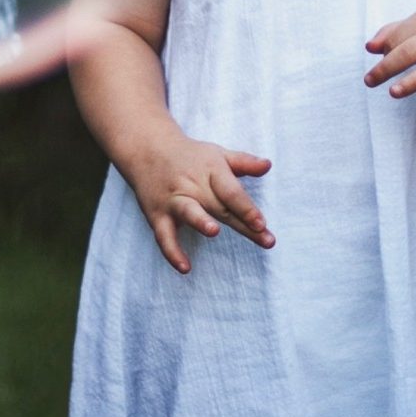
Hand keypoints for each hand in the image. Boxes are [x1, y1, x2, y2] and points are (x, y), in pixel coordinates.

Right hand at [121, 133, 273, 273]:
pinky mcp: (157, 215)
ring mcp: (174, 200)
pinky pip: (164, 236)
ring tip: (213, 231)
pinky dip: (172, 252)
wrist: (147, 149)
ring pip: (188, 212)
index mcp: (211, 170)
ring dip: (200, 221)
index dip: (247, 207)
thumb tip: (268, 165)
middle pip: (220, 206)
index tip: (262, 223)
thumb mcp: (218, 154)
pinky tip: (185, 268)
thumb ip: (243, 163)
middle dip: (242, 223)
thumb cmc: (190, 157)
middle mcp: (193, 185)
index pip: (232, 191)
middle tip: (264, 239)